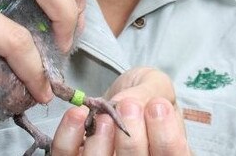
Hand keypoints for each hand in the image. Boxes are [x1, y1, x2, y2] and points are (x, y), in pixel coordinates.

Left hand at [52, 67, 191, 154]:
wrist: (120, 97)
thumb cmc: (145, 95)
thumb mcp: (156, 86)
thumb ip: (150, 94)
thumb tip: (129, 103)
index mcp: (166, 152)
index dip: (166, 137)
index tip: (157, 106)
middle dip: (132, 140)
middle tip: (128, 106)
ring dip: (100, 145)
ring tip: (104, 116)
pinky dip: (68, 137)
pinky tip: (78, 114)